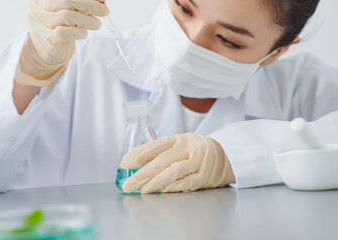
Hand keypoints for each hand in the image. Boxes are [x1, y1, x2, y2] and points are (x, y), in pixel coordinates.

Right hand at [15, 0, 109, 86]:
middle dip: (90, 5)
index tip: (101, 1)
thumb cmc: (59, 26)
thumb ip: (80, 5)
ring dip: (88, 21)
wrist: (45, 48)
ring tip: (96, 25)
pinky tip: (84, 33)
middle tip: (105, 11)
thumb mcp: (68, 11)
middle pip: (67, 0)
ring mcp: (41, 23)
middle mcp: (39, 8)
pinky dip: (79, 32)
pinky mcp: (47, 39)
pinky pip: (63, 33)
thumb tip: (101, 1)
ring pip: (67, 16)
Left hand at [121, 133, 235, 193]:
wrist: (224, 156)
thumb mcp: (180, 145)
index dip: (138, 153)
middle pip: (161, 160)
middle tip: (129, 183)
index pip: (155, 145)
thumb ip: (162, 152)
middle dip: (142, 173)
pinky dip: (172, 187)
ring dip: (155, 182)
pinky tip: (161, 191)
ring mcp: (197, 161)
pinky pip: (186, 182)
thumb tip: (135, 164)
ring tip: (142, 190)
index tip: (124, 163)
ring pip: (173, 172)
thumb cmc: (196, 151)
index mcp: (179, 139)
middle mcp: (187, 148)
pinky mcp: (204, 175)